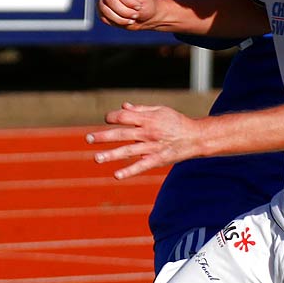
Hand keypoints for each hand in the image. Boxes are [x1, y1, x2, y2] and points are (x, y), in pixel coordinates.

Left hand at [86, 103, 201, 179]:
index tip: (107, 119)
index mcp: (148, 118)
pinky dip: (129, 171)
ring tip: (96, 158)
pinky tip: (116, 175)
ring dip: (111, 155)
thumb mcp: (160, 110)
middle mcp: (148, 132)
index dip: (113, 117)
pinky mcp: (157, 160)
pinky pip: (141, 166)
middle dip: (103, 136)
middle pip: (122, 134)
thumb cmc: (176, 122)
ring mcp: (152, 147)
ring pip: (128, 151)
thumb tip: (123, 107)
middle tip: (88, 138)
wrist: (195, 137)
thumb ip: (141, 109)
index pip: (124, 116)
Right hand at [98, 0, 159, 28]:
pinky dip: (115, 22)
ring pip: (104, 8)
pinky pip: (103, 17)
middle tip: (135, 15)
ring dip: (120, 18)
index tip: (138, 7)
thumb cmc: (145, 3)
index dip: (128, 1)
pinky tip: (125, 21)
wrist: (144, 14)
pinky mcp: (101, 7)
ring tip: (131, 19)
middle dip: (124, 11)